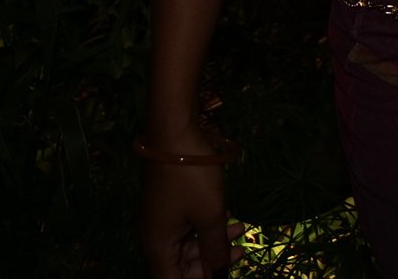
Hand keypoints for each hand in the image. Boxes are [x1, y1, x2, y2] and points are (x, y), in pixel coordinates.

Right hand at [140, 129, 237, 278]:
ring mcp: (161, 220)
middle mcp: (155, 238)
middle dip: (211, 261)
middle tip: (241, 251)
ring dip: (213, 240)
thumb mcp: (210, 215)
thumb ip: (214, 247)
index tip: (222, 274)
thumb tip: (218, 272)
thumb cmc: (192, 177)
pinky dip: (206, 224)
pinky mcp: (168, 204)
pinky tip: (228, 213)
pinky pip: (187, 225)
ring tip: (242, 228)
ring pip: (187, 243)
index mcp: (158, 248)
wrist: (174, 133)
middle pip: (181, 265)